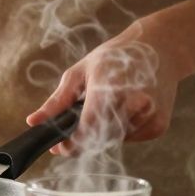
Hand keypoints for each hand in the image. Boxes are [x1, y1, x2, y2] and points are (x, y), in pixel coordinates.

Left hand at [25, 22, 190, 154]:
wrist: (161, 48)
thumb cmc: (117, 57)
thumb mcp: (81, 71)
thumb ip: (57, 101)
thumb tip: (33, 121)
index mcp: (109, 88)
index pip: (86, 130)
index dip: (71, 144)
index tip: (60, 147)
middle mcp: (132, 103)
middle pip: (100, 139)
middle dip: (85, 139)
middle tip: (77, 128)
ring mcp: (148, 116)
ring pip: (116, 140)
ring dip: (105, 132)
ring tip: (109, 106)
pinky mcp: (159, 125)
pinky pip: (132, 138)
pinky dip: (124, 130)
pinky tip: (126, 109)